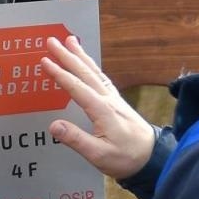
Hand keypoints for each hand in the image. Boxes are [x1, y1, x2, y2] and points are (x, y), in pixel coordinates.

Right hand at [40, 36, 155, 178]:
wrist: (153, 157)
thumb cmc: (126, 158)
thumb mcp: (99, 154)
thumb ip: (76, 139)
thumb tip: (54, 125)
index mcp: (102, 110)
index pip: (77, 88)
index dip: (60, 74)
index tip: (45, 61)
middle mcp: (108, 100)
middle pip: (85, 73)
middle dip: (67, 56)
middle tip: (52, 41)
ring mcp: (114, 99)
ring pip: (95, 72)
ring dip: (81, 56)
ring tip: (70, 41)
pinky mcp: (118, 103)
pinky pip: (102, 79)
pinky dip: (92, 67)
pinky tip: (88, 64)